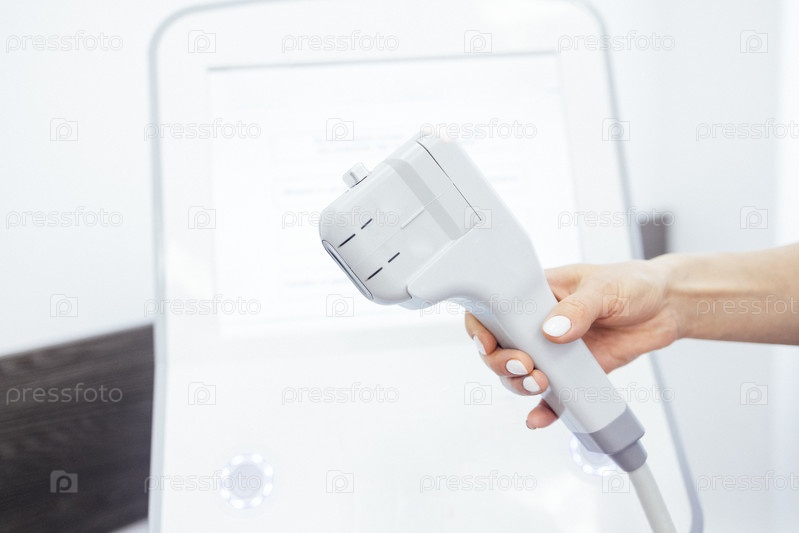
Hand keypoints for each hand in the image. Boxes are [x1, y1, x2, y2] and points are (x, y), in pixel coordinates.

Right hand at [464, 260, 681, 428]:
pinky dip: (544, 409)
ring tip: (539, 384)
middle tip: (525, 366)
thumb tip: (552, 330)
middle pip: (500, 347)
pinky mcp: (574, 372)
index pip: (493, 308)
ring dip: (520, 384)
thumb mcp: (605, 288)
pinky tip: (538, 418)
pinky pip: (551, 395)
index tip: (488, 343)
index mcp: (536, 292)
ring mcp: (554, 349)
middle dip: (502, 362)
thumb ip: (579, 309)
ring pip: (519, 373)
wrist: (666, 307)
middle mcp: (538, 322)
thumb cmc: (632, 283)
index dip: (481, 327)